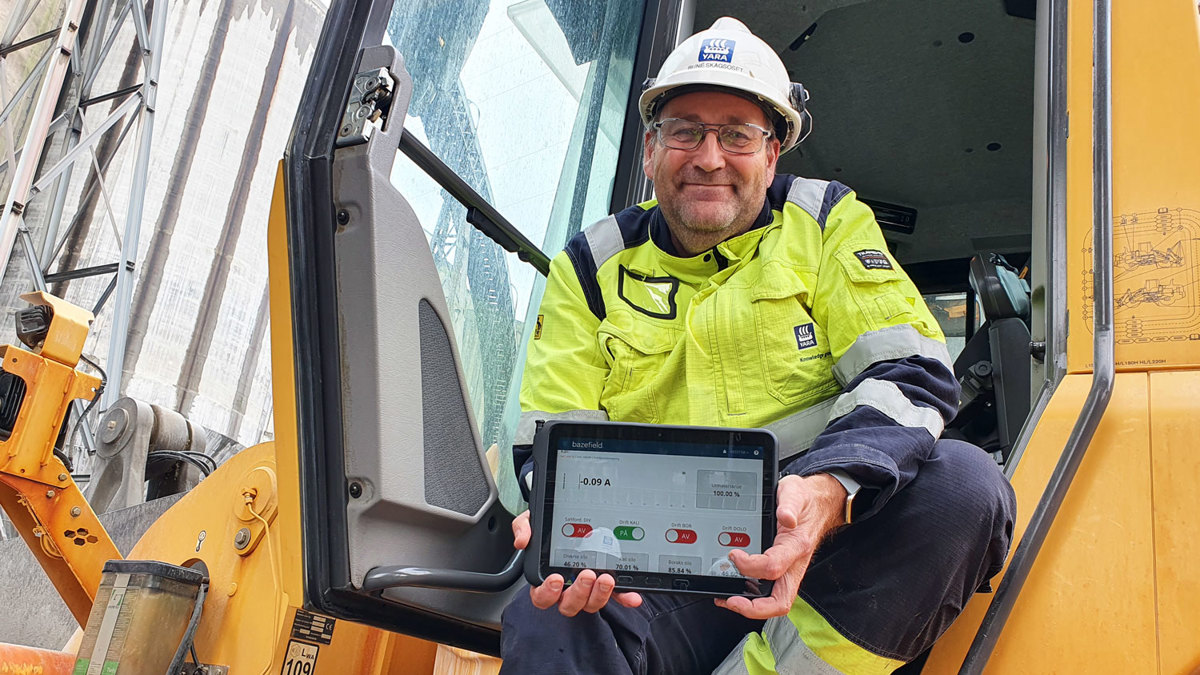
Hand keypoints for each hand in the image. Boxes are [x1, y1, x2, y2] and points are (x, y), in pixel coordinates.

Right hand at [511, 510, 642, 615]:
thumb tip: (522, 541)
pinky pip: (616, 596)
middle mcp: (567, 588)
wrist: (573, 516)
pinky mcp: (607, 584)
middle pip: (569, 604)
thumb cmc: (549, 526)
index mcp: (546, 578)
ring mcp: (588, 588)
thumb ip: (523, 527)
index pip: (542, 596)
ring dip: (599, 595)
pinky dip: (625, 597)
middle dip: (579, 593)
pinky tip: (633, 596)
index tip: (555, 579)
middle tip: (587, 574)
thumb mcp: (533, 521)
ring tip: (606, 578)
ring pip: (591, 604)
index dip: (547, 593)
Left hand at [716, 474, 845, 618]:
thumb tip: (786, 517)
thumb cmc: (806, 500)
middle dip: (754, 608)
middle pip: (779, 601)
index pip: (773, 567)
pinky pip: (770, 591)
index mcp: (797, 546)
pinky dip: (752, 597)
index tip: (733, 555)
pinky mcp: (783, 570)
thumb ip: (789, 504)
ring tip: (727, 599)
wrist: (819, 503)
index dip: (750, 566)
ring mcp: (789, 570)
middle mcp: (794, 563)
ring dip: (751, 606)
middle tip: (730, 600)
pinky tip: (735, 588)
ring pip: (775, 601)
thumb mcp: (795, 492)